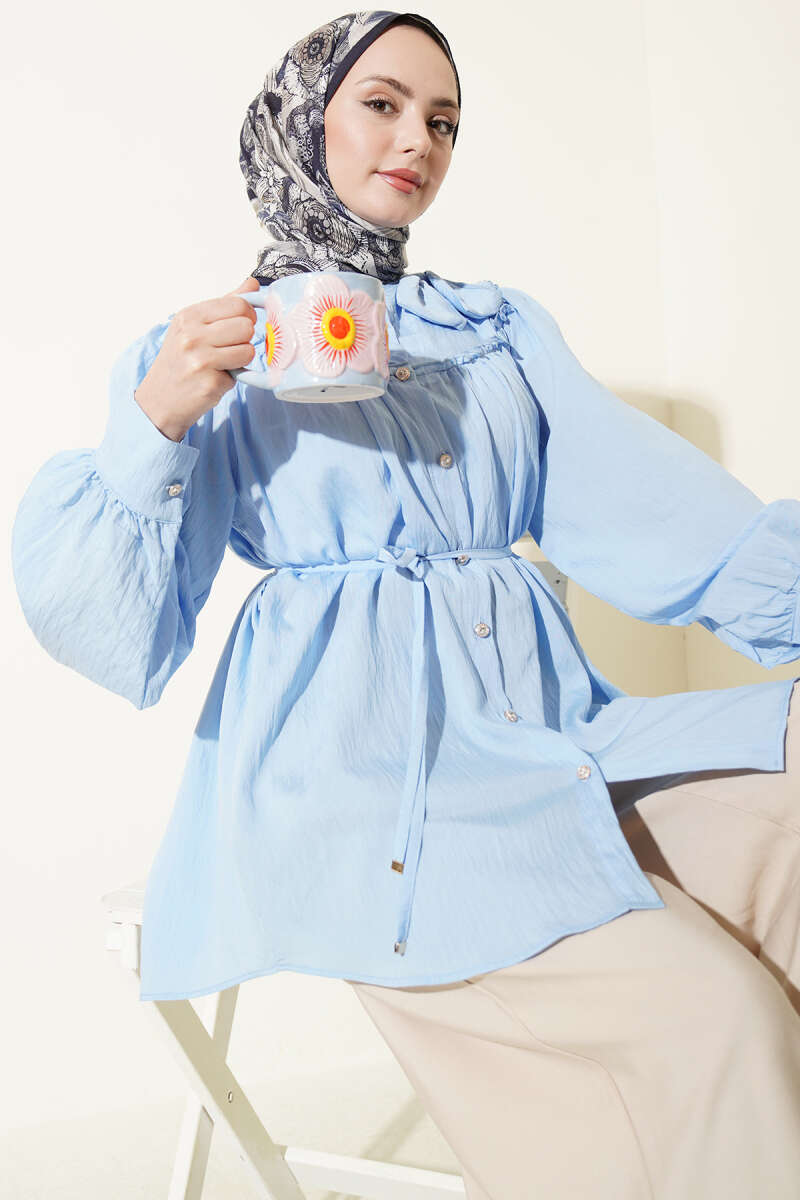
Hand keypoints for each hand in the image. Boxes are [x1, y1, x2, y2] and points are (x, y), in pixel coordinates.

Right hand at [134, 276, 260, 441]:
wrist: (158, 401)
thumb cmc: (179, 362)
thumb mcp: (194, 326)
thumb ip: (225, 305)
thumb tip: (252, 284)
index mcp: (189, 316)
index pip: (238, 304)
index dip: (246, 316)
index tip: (238, 326)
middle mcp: (192, 335)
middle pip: (246, 325)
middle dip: (244, 339)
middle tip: (229, 348)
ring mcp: (200, 359)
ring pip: (248, 350)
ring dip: (241, 360)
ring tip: (223, 364)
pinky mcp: (209, 382)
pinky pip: (241, 373)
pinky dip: (232, 378)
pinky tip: (214, 378)